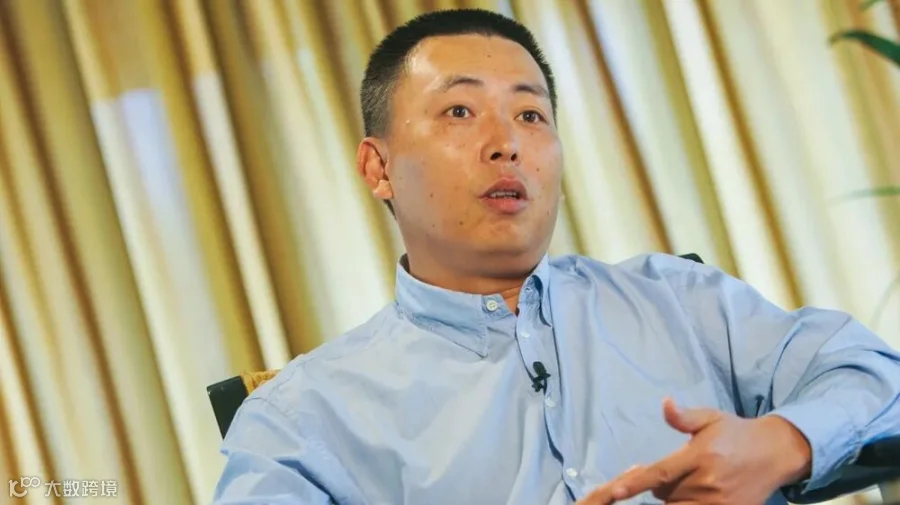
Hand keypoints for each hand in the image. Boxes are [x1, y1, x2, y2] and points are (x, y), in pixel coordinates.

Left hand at [577, 398, 811, 504]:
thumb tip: (664, 403)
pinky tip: (687, 493)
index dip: (635, 483)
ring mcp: (719, 503)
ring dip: (671, 498)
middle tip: (664, 473)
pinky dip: (686, 503)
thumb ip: (684, 417)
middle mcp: (707, 484)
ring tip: (681, 482)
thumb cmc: (735, 433)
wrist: (775, 454)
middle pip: (665, 494)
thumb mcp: (710, 418)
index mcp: (700, 457)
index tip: (614, 492)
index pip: (661, 474)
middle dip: (657, 486)